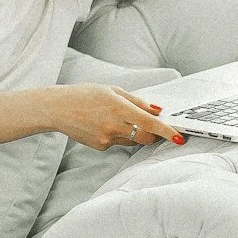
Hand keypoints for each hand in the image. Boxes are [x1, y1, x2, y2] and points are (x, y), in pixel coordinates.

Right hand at [51, 84, 187, 152]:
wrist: (57, 109)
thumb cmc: (85, 95)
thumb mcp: (112, 90)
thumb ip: (137, 101)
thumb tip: (157, 110)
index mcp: (118, 108)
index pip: (150, 123)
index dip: (167, 132)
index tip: (180, 138)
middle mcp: (114, 126)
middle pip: (146, 138)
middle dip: (154, 134)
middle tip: (154, 126)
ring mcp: (107, 138)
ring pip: (132, 140)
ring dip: (134, 133)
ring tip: (117, 118)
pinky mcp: (101, 146)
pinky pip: (118, 143)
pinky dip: (118, 135)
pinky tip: (103, 124)